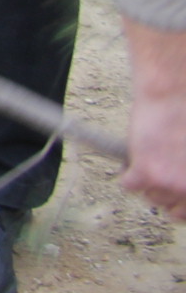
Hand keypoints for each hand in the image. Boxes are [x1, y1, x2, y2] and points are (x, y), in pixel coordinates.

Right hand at [122, 20, 185, 218]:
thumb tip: (179, 173)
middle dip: (166, 195)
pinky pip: (128, 184)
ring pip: (150, 198)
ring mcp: (168, 184)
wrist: (173, 96)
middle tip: (160, 177)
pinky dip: (126, 173)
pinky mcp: (144, 174)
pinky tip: (133, 157)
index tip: (177, 194)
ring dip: (146, 183)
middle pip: (173, 211)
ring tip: (148, 159)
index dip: (183, 203)